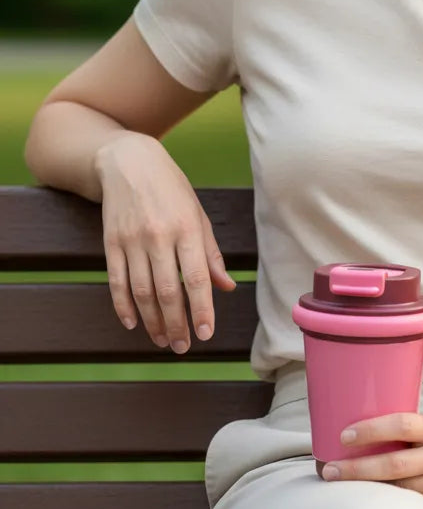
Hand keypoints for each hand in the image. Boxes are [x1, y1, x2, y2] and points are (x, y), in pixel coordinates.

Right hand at [96, 131, 235, 351]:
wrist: (129, 162)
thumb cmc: (171, 189)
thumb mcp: (198, 214)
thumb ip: (210, 254)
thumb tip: (226, 287)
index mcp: (187, 228)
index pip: (196, 277)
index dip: (201, 309)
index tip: (205, 334)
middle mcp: (159, 236)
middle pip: (167, 291)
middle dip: (176, 324)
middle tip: (182, 346)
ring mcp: (131, 240)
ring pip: (141, 292)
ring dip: (152, 322)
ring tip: (162, 340)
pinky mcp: (110, 243)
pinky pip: (116, 282)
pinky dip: (123, 306)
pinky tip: (133, 324)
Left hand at [320, 411, 422, 508]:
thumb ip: (414, 432)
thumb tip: (369, 434)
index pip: (400, 426)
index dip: (371, 430)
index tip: (344, 435)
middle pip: (392, 464)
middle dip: (356, 469)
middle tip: (329, 472)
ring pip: (399, 492)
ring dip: (370, 493)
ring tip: (341, 491)